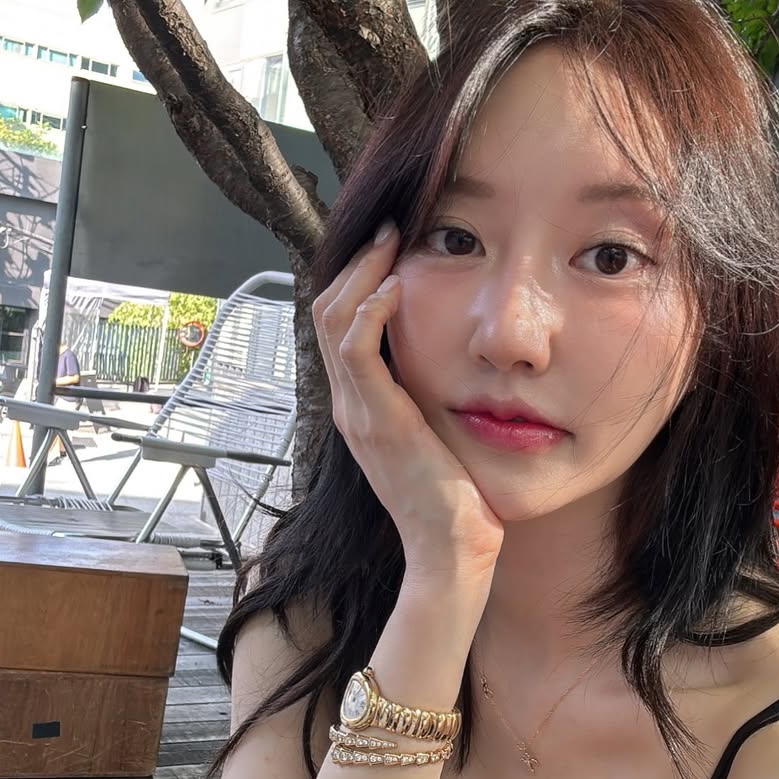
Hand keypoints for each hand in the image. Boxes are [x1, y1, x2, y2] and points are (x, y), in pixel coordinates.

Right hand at [312, 221, 503, 577]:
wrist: (448, 549)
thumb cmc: (453, 497)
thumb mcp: (435, 435)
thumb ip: (429, 398)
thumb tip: (450, 362)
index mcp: (360, 406)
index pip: (338, 325)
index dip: (357, 280)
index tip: (392, 247)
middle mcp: (349, 404)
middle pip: (325, 311)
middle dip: (356, 263)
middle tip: (391, 229)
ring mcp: (357, 411)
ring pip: (333, 320)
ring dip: (362, 273)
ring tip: (393, 241)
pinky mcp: (377, 419)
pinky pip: (356, 349)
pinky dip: (370, 309)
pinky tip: (396, 287)